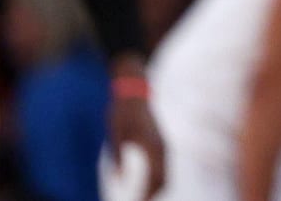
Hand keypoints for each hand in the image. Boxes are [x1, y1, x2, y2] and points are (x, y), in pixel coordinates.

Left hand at [108, 82, 167, 198]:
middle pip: (163, 179)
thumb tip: (118, 179)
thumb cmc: (122, 112)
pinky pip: (162, 165)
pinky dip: (156, 177)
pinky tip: (144, 181)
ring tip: (142, 197)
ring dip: (156, 187)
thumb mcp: (116, 134)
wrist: (134, 91)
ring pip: (164, 172)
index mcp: (151, 147)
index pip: (155, 178)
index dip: (148, 195)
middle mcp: (160, 147)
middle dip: (153, 194)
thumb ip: (119, 157)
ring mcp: (162, 143)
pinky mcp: (160, 141)